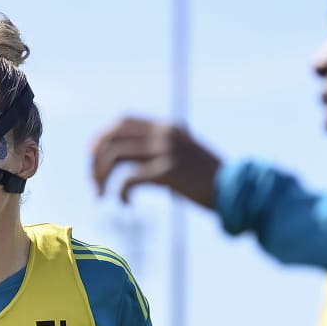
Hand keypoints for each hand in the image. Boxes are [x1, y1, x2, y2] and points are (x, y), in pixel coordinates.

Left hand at [90, 117, 221, 207]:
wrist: (234, 190)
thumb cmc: (209, 180)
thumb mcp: (186, 156)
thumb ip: (163, 152)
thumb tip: (135, 164)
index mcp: (168, 128)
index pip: (124, 121)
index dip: (103, 136)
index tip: (92, 156)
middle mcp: (165, 134)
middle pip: (113, 138)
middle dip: (96, 160)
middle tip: (94, 183)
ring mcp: (166, 151)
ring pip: (115, 156)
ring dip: (102, 177)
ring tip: (102, 195)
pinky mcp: (167, 172)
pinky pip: (129, 179)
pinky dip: (121, 193)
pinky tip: (127, 204)